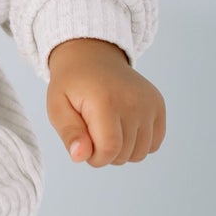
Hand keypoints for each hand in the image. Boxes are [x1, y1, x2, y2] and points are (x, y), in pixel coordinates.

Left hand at [45, 38, 165, 165]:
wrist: (93, 58)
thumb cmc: (71, 86)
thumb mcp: (57, 108)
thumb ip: (69, 133)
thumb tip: (80, 157)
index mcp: (106, 102)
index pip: (110, 149)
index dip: (94, 158)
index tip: (83, 146)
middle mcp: (134, 102)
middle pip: (125, 154)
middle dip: (104, 154)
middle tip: (92, 134)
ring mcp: (150, 104)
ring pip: (141, 153)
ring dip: (122, 152)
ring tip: (107, 132)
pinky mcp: (159, 106)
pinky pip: (154, 143)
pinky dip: (138, 144)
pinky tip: (123, 130)